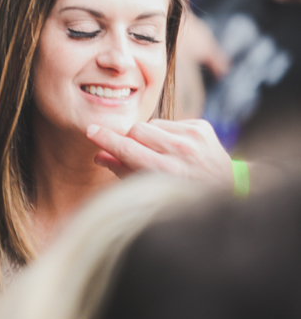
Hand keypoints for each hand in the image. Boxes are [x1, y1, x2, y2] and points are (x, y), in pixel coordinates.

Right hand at [86, 118, 232, 185]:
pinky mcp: (202, 127)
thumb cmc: (183, 195)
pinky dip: (167, 134)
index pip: (128, 149)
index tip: (91, 130)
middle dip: (130, 138)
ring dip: (149, 136)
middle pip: (137, 130)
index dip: (107, 139)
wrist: (227, 188)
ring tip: (161, 154)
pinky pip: (170, 123)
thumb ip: (124, 172)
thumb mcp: (152, 192)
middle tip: (133, 151)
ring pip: (152, 124)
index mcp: (167, 171)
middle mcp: (182, 152)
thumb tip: (99, 156)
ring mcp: (194, 137)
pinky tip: (177, 149)